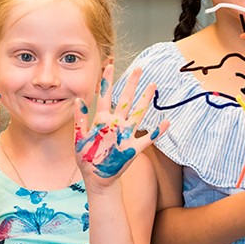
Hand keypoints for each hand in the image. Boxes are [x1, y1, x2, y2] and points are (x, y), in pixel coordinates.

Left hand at [74, 64, 168, 187]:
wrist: (97, 178)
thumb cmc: (87, 159)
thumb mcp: (79, 139)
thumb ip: (80, 120)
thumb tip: (77, 100)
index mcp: (101, 120)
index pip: (104, 96)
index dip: (106, 81)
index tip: (109, 64)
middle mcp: (116, 124)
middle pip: (125, 99)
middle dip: (131, 84)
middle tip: (139, 68)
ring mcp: (125, 134)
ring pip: (138, 113)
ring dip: (145, 100)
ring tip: (153, 85)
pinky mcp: (133, 148)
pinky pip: (147, 139)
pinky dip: (157, 132)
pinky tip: (166, 123)